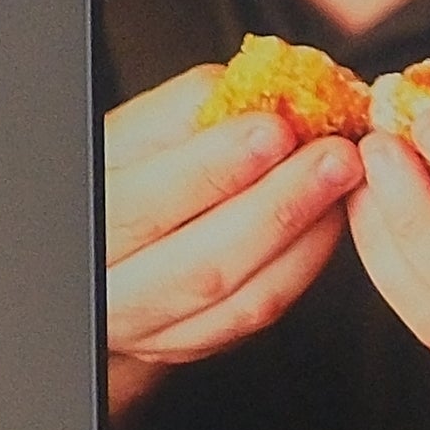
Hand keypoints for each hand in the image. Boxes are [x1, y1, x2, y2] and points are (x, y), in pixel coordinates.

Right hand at [99, 64, 361, 404]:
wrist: (102, 253)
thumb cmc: (115, 180)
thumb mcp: (126, 138)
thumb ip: (183, 112)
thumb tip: (255, 86)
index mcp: (88, 223)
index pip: (144, 203)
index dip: (213, 168)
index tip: (275, 127)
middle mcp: (114, 288)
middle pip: (204, 264)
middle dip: (279, 206)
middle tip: (335, 157)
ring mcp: (154, 328)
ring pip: (242, 297)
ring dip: (303, 235)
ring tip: (341, 178)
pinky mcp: (192, 342)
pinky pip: (258, 313)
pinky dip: (302, 264)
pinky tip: (329, 220)